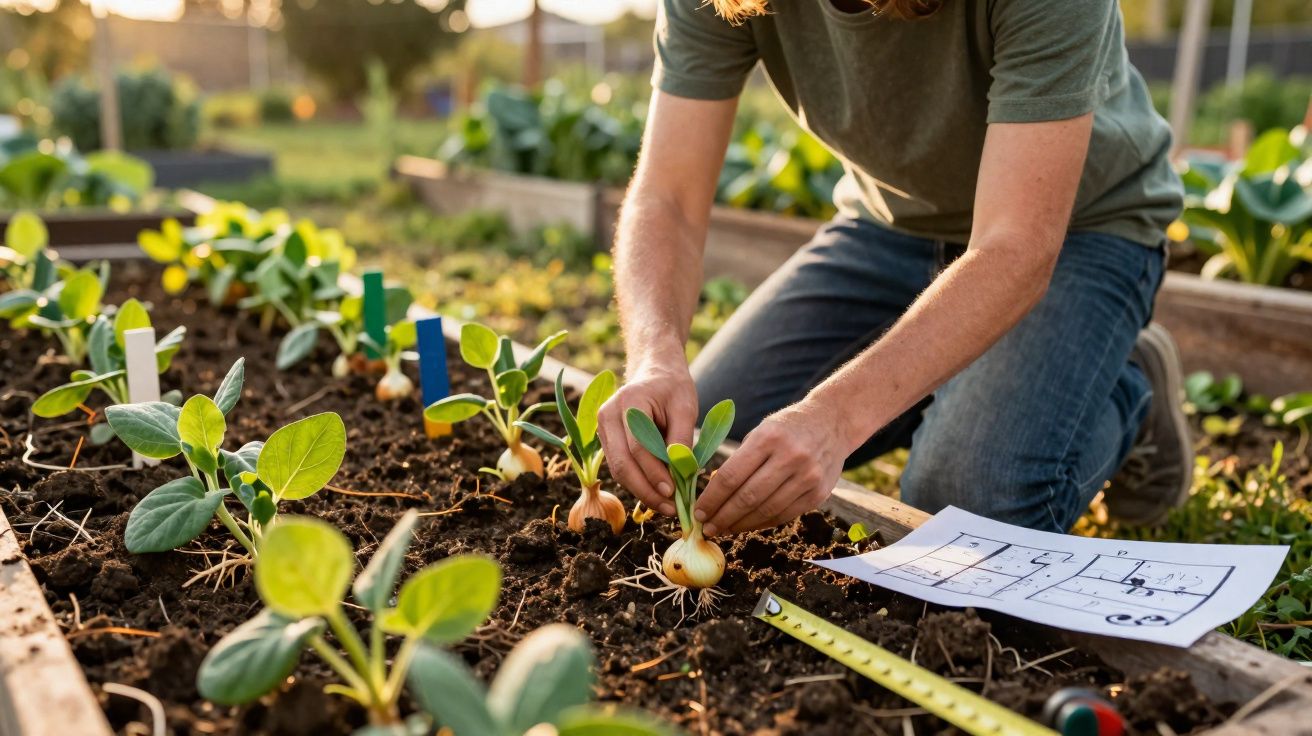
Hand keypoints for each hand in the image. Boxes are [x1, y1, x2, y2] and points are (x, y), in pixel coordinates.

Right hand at [597, 360, 697, 516]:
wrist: (654, 372)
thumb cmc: (672, 387)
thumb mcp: (685, 406)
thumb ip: (681, 438)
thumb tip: (681, 473)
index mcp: (627, 402)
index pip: (638, 447)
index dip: (655, 473)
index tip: (674, 492)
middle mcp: (607, 416)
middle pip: (621, 464)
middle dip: (646, 490)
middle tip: (669, 509)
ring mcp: (603, 429)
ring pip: (618, 470)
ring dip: (641, 491)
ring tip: (666, 506)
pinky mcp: (607, 441)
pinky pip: (620, 467)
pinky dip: (638, 483)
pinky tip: (657, 495)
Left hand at [696, 399, 846, 535]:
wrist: (833, 423)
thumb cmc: (787, 427)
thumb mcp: (761, 431)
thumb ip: (740, 461)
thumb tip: (713, 495)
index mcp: (768, 438)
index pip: (732, 476)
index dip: (712, 499)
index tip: (698, 512)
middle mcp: (790, 457)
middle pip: (748, 497)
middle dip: (723, 517)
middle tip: (707, 528)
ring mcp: (807, 477)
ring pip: (766, 511)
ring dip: (740, 525)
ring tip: (724, 529)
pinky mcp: (818, 493)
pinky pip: (784, 515)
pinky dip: (762, 522)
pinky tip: (747, 525)